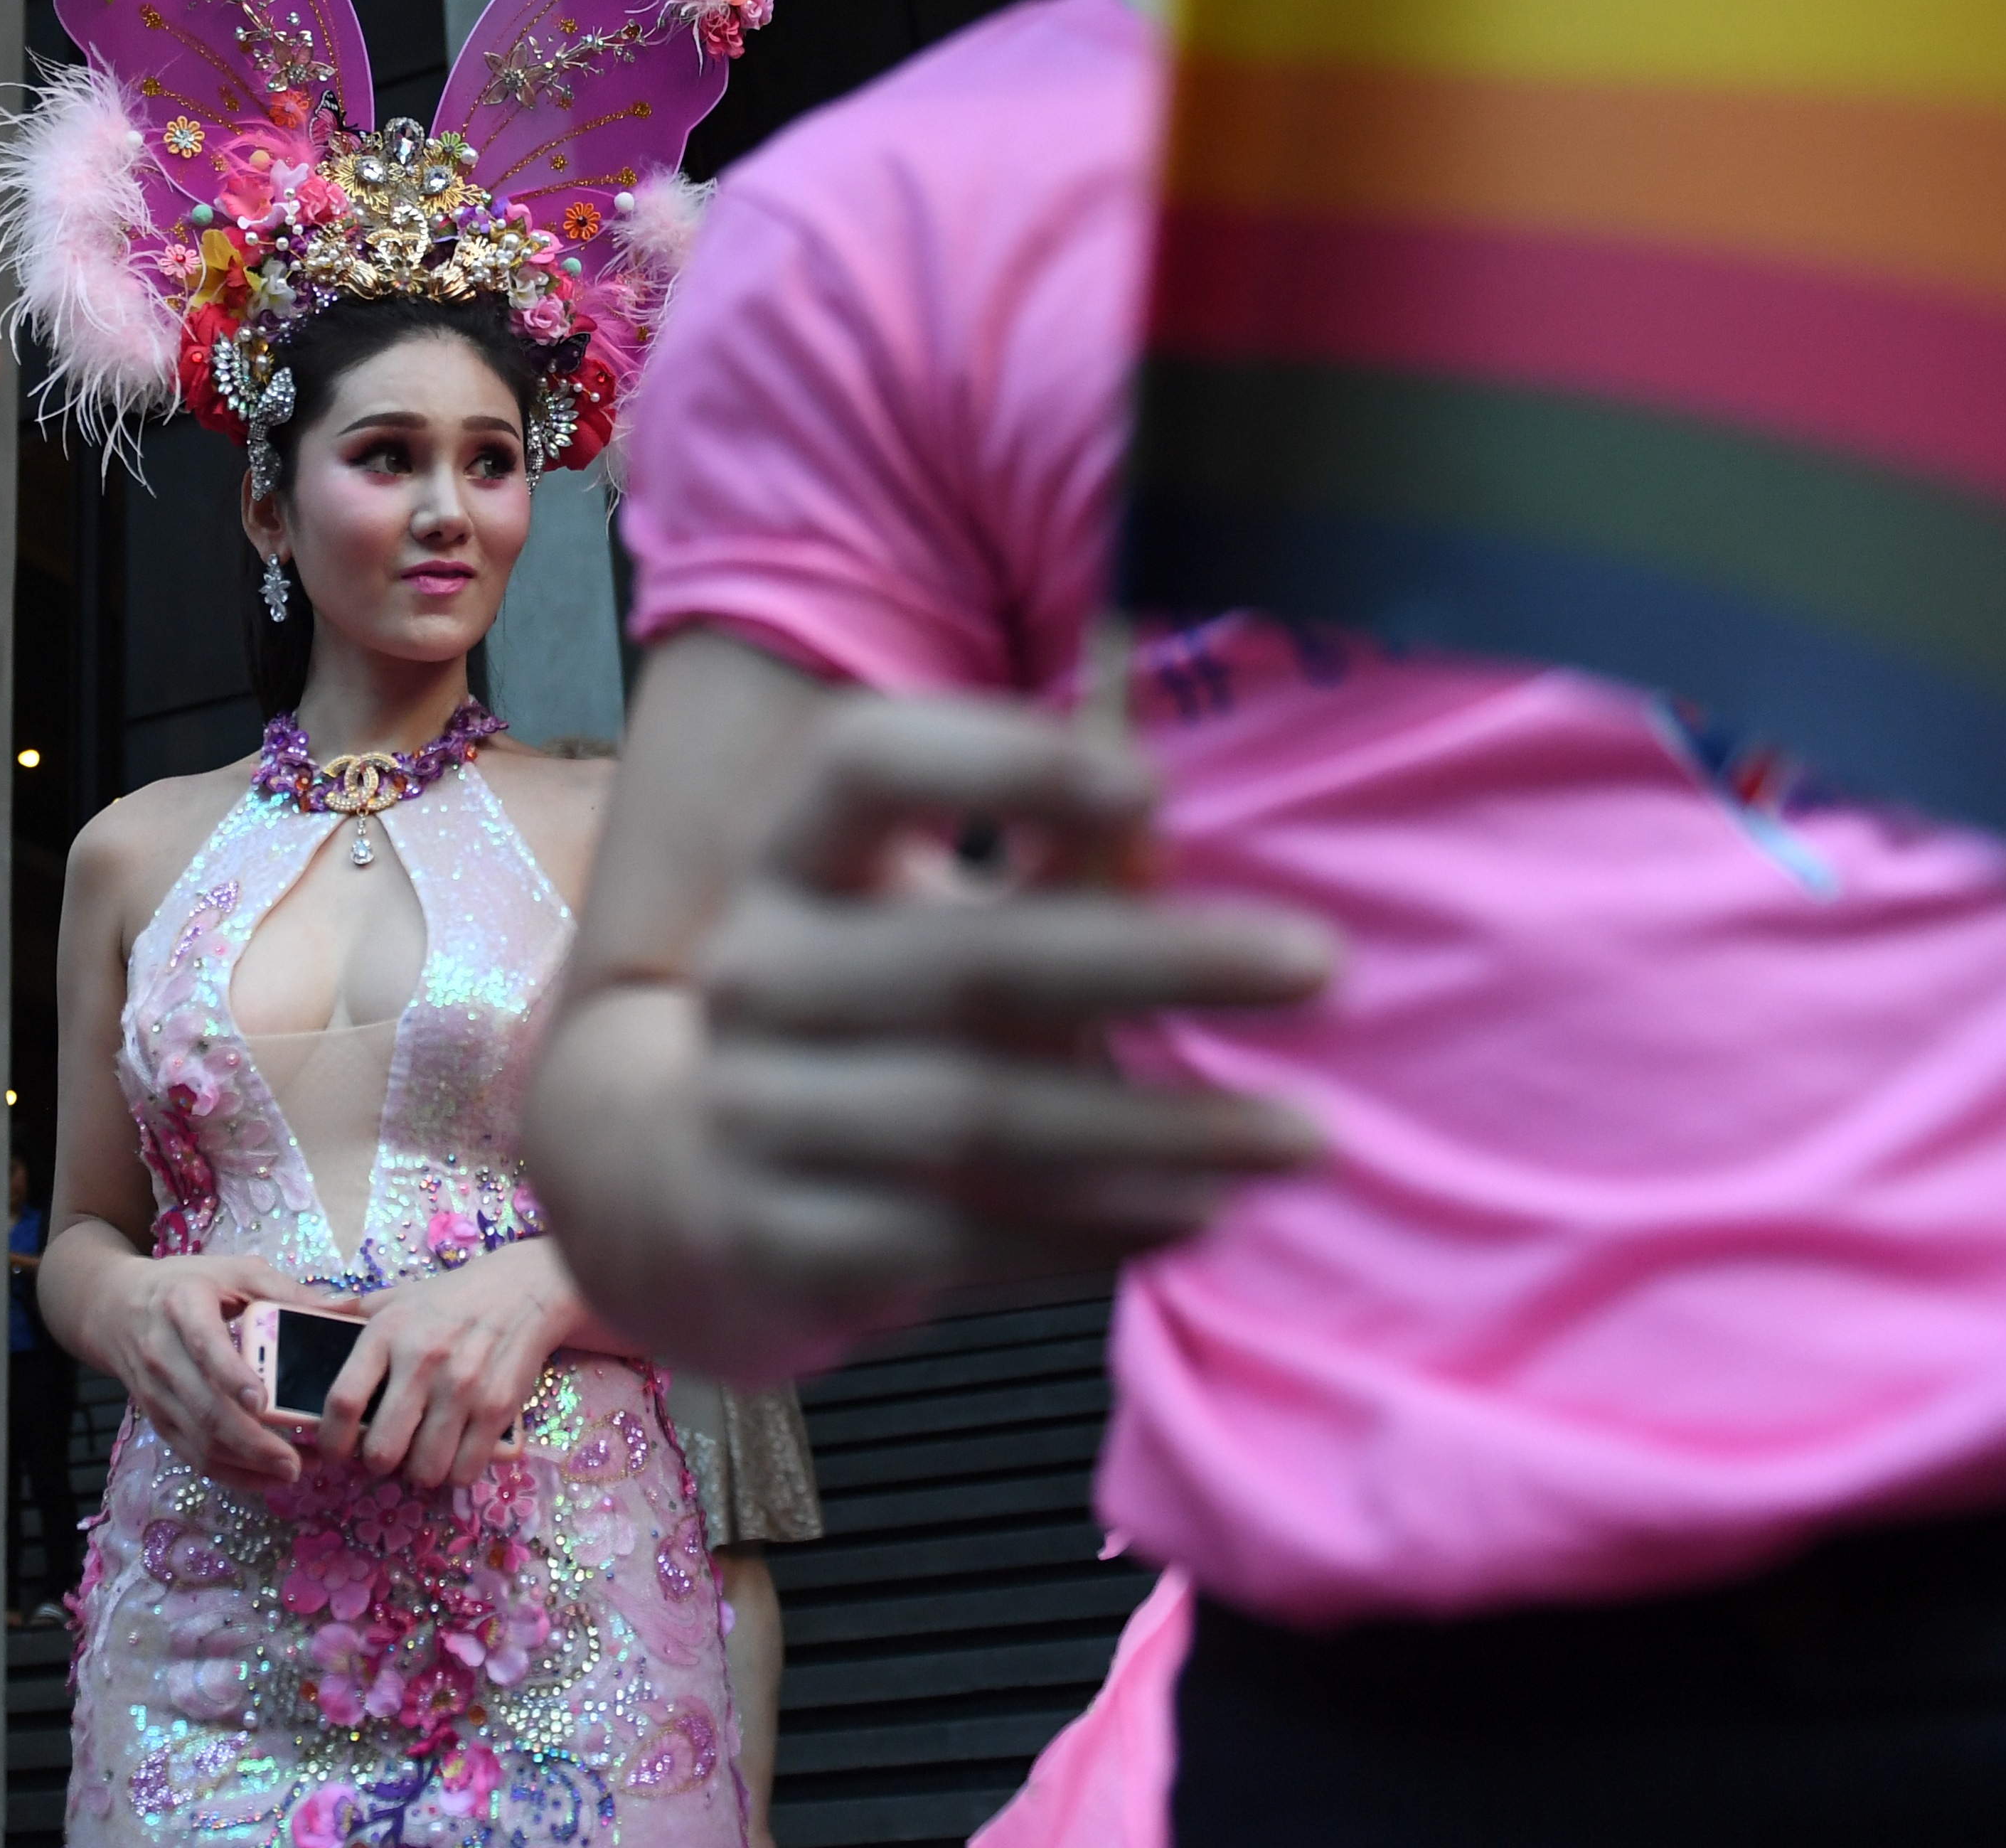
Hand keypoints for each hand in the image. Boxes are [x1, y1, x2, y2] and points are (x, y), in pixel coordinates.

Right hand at [95, 1250, 309, 1489]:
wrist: (117, 1309)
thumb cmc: (186, 1286)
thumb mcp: (232, 1271)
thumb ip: (283, 1291)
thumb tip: (342, 1308)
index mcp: (182, 1308)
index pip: (204, 1346)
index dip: (231, 1376)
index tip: (262, 1401)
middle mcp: (162, 1354)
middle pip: (204, 1407)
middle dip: (251, 1442)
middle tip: (296, 1460)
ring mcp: (156, 1393)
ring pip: (198, 1440)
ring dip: (246, 1464)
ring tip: (293, 1471)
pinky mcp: (158, 1420)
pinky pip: (192, 1456)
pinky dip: (229, 1473)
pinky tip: (265, 1479)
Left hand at [318, 1240, 578, 1490]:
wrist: (525, 1289)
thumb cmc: (449, 1301)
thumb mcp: (394, 1299)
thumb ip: (346, 1316)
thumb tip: (296, 1321)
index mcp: (387, 1333)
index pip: (342, 1402)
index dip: (331, 1441)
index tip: (335, 1451)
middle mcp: (423, 1359)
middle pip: (382, 1450)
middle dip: (377, 1464)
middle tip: (385, 1454)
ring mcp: (464, 1386)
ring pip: (425, 1469)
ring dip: (418, 1472)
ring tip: (421, 1454)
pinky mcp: (499, 1407)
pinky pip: (465, 1470)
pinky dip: (455, 1472)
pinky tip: (454, 1452)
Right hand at [684, 694, 1334, 1357]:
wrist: (688, 1178)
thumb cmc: (865, 1013)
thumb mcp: (922, 917)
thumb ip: (1050, 870)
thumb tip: (1170, 827)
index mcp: (789, 858)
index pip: (865, 764)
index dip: (1005, 762)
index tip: (1155, 788)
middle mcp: (753, 974)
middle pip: (966, 960)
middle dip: (1158, 961)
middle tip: (1318, 966)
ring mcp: (754, 1113)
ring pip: (977, 1117)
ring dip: (1156, 1128)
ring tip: (1301, 1136)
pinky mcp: (783, 1243)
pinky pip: (959, 1243)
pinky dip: (1091, 1236)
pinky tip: (1198, 1217)